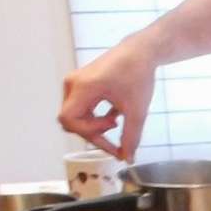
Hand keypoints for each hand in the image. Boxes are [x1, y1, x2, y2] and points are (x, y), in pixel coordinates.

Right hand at [59, 38, 157, 159]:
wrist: (140, 52)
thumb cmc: (138, 74)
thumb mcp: (137, 110)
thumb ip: (131, 137)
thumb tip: (128, 158)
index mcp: (83, 87)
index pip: (70, 120)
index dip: (90, 136)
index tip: (113, 143)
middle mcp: (73, 84)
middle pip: (72, 121)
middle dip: (93, 132)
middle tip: (116, 134)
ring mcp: (75, 83)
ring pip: (75, 116)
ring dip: (94, 125)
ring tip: (115, 121)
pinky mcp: (80, 85)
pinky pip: (79, 109)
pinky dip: (94, 118)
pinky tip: (112, 117)